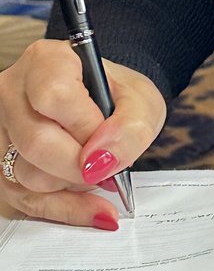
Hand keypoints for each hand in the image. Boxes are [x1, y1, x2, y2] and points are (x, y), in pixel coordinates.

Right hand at [0, 40, 164, 226]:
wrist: (107, 104)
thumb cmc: (118, 96)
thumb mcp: (141, 100)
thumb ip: (131, 126)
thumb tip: (103, 159)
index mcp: (46, 62)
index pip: (54, 97)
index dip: (86, 129)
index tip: (111, 147)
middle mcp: (14, 92)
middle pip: (35, 141)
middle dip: (80, 166)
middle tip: (110, 170)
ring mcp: (4, 129)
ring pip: (26, 174)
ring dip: (72, 184)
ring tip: (98, 171)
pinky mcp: (3, 163)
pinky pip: (24, 199)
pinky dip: (63, 208)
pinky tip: (93, 209)